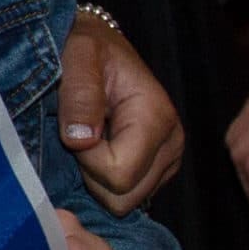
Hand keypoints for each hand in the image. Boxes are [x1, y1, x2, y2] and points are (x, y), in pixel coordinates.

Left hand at [59, 16, 183, 212]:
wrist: (100, 46)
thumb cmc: (87, 48)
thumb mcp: (78, 55)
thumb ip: (80, 93)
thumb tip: (81, 140)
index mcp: (157, 119)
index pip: (119, 175)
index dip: (88, 159)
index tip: (77, 130)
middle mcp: (171, 145)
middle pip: (123, 198)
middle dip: (92, 172)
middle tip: (82, 134)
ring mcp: (167, 161)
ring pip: (123, 203)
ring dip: (96, 176)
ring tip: (91, 138)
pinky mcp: (156, 170)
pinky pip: (125, 197)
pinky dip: (104, 178)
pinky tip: (99, 149)